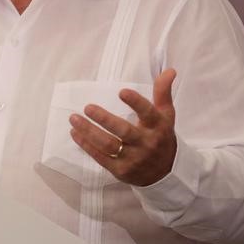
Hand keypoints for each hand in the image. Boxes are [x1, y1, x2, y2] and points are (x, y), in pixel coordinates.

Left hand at [69, 69, 177, 186]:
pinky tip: (75, 133)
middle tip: (87, 107)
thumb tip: (169, 70)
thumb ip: (163, 92)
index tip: (121, 91)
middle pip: (124, 131)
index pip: (148, 113)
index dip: (136, 102)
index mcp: (158, 127)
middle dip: (104, 119)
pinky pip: (101, 158)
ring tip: (74, 119)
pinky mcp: (121, 171)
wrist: (166, 173)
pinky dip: (86, 146)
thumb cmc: (161, 137)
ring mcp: (133, 158)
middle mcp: (146, 143)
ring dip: (89, 132)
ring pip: (108, 145)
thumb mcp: (166, 115)